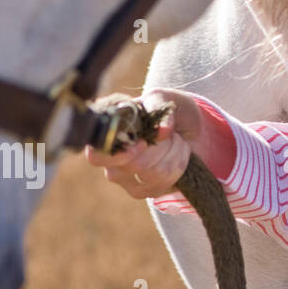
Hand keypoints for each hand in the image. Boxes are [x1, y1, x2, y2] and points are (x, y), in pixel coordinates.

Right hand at [85, 89, 204, 198]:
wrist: (191, 129)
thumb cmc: (168, 112)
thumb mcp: (162, 97)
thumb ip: (157, 104)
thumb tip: (162, 131)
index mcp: (107, 134)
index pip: (97, 154)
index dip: (123, 153)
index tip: (144, 142)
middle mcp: (109, 158)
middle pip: (133, 165)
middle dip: (162, 146)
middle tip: (171, 134)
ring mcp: (123, 177)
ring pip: (152, 174)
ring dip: (174, 154)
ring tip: (176, 142)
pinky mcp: (140, 190)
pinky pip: (162, 184)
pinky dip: (178, 166)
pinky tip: (178, 156)